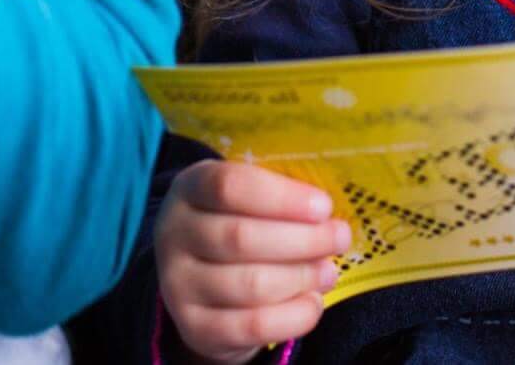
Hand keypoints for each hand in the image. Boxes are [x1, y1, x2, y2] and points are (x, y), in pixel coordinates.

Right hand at [154, 159, 351, 364]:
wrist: (202, 280)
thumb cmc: (240, 221)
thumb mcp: (250, 195)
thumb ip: (281, 195)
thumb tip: (330, 213)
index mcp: (192, 188)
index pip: (230, 186)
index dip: (283, 198)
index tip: (324, 206)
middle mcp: (174, 235)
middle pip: (242, 238)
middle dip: (304, 240)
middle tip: (340, 237)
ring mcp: (179, 285)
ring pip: (251, 284)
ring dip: (302, 277)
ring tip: (328, 271)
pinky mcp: (195, 327)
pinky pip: (252, 325)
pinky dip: (293, 315)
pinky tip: (312, 301)